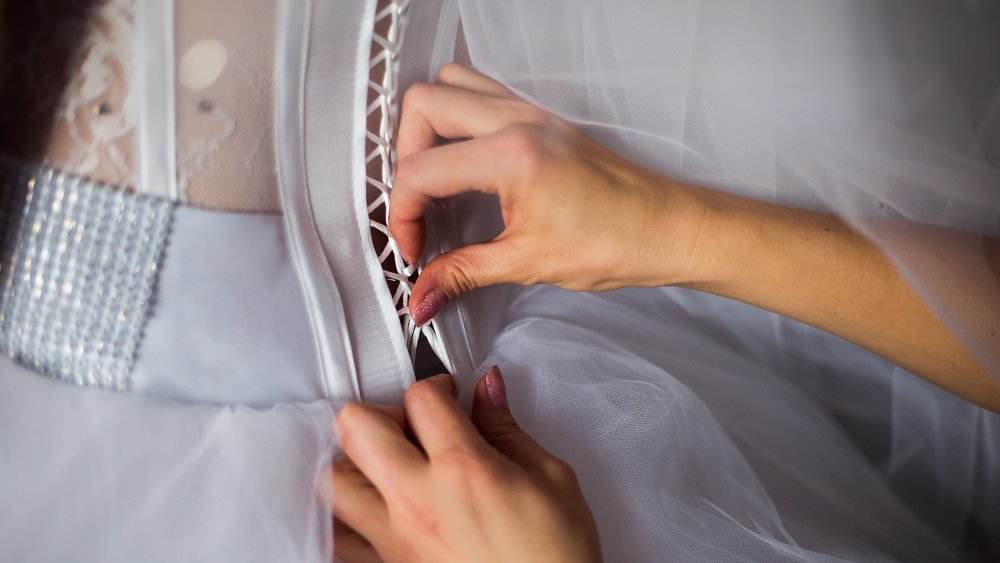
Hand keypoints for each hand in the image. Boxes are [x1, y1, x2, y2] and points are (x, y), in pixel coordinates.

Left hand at [320, 368, 601, 562]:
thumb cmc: (555, 559)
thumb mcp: (551, 479)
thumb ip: (507, 429)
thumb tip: (489, 392)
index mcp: (464, 470)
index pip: (421, 397)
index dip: (437, 384)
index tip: (450, 394)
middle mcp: (419, 501)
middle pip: (356, 426)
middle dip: (381, 411)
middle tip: (412, 424)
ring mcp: (396, 539)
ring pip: (333, 480)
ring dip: (354, 461)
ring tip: (387, 463)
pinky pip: (338, 537)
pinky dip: (345, 516)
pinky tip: (373, 508)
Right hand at [391, 64, 704, 324]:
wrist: (669, 229)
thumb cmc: (617, 241)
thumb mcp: (529, 263)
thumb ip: (463, 273)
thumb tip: (421, 297)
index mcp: (512, 153)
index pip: (422, 170)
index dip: (403, 216)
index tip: (414, 250)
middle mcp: (518, 119)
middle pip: (422, 106)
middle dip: (404, 159)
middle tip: (419, 208)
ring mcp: (531, 111)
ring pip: (451, 85)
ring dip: (429, 128)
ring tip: (436, 181)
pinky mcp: (542, 117)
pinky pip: (482, 93)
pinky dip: (458, 120)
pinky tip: (467, 166)